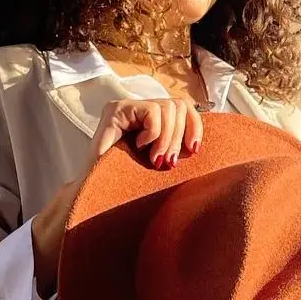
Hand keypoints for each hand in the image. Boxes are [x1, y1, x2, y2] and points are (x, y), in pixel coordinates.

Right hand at [31, 99, 203, 297]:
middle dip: (178, 137)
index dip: (195, 125)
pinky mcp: (116, 109)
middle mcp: (139, 109)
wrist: (97, 193)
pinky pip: (152, 112)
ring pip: (168, 107)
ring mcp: (127, 107)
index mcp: (152, 121)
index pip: (184, 107)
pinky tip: (141, 146)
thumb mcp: (160, 164)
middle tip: (166, 163)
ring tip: (154, 158)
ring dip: (167, 138)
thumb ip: (175, 149)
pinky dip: (154, 132)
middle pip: (179, 106)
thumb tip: (203, 146)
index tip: (195, 150)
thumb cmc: (128, 183)